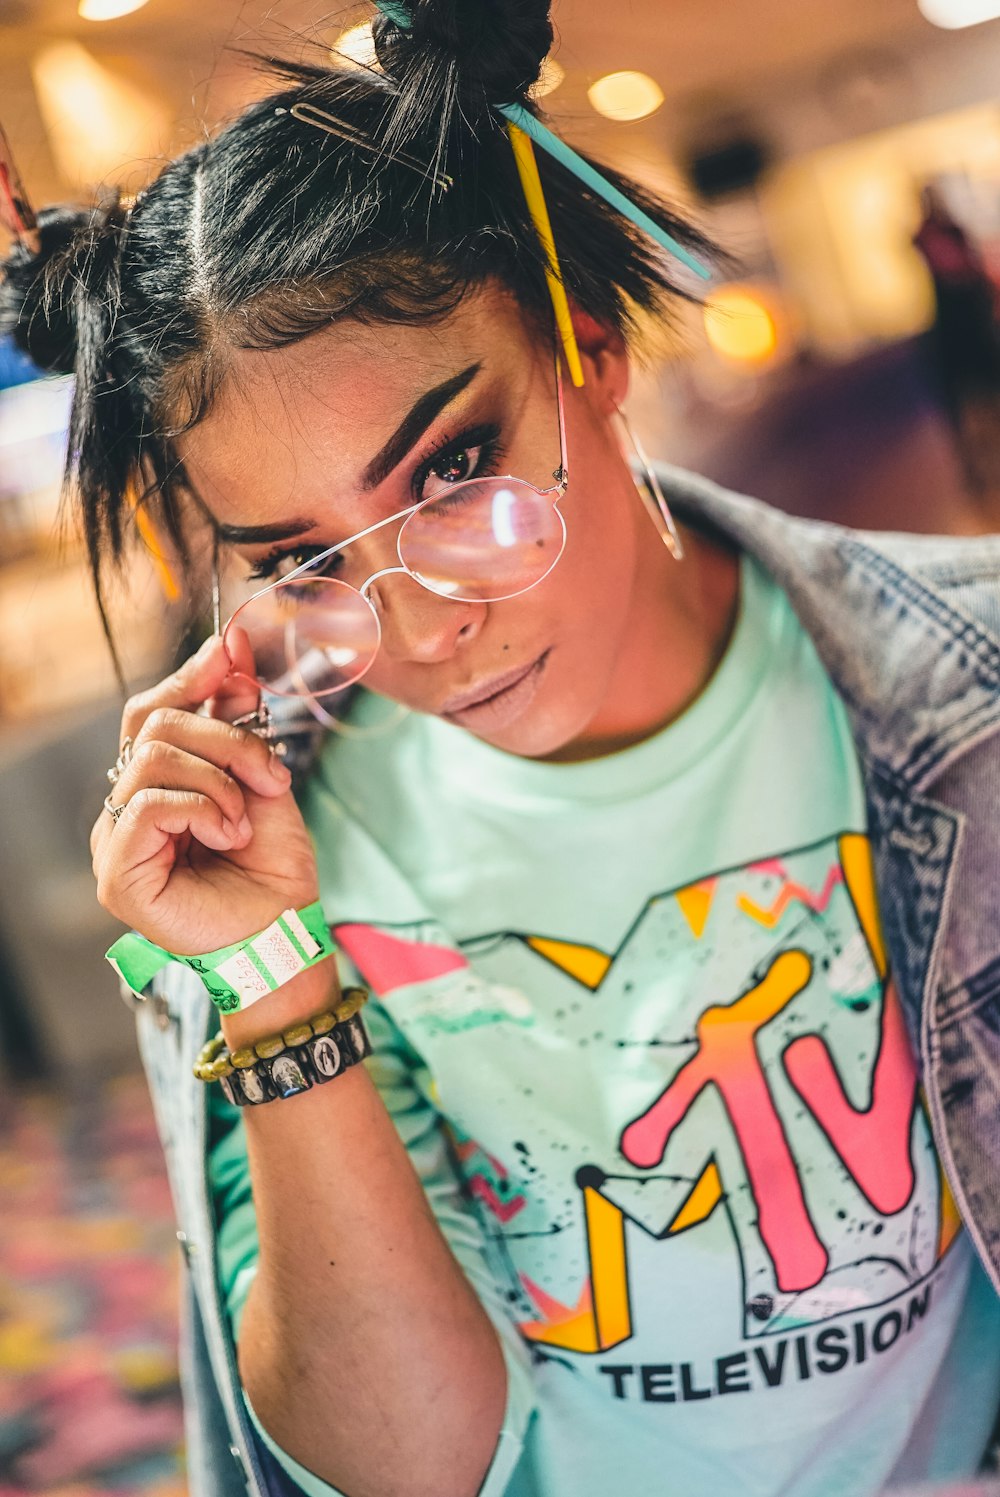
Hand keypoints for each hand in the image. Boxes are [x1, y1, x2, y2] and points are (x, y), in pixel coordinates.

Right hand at [91, 629, 320, 956]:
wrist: (286, 930)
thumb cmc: (272, 867)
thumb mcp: (262, 776)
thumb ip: (238, 719)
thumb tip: (228, 647)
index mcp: (156, 784)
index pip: (151, 713)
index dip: (188, 678)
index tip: (229, 655)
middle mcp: (127, 808)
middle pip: (153, 726)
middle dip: (226, 737)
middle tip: (272, 774)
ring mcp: (115, 840)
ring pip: (152, 757)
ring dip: (218, 778)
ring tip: (245, 818)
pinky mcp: (116, 872)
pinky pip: (149, 803)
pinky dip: (202, 808)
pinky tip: (228, 835)